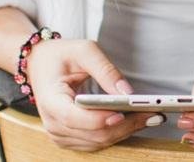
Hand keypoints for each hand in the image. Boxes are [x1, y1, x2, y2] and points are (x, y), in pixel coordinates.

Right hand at [24, 38, 164, 150]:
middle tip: (153, 113)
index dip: (101, 119)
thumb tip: (127, 93)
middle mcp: (52, 122)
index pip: (75, 117)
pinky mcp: (69, 138)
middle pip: (93, 134)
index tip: (125, 112)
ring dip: (126, 131)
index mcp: (50, 100)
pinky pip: (96, 142)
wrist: (40, 65)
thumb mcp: (84, 51)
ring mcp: (60, 134)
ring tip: (150, 116)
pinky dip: (117, 133)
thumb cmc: (60, 56)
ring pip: (98, 141)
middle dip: (126, 125)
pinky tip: (135, 121)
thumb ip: (106, 70)